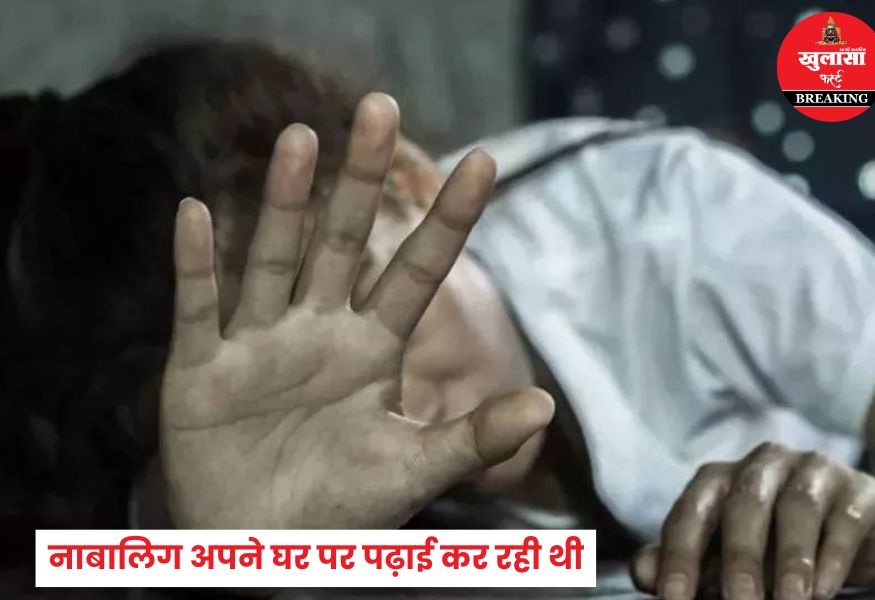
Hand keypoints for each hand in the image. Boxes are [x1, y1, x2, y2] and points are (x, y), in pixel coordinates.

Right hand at [160, 93, 552, 528]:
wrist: (261, 551)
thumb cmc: (340, 507)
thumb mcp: (414, 469)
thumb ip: (473, 438)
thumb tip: (543, 405)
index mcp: (373, 348)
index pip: (418, 271)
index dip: (448, 220)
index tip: (482, 162)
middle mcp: (319, 331)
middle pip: (344, 242)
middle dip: (361, 181)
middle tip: (378, 106)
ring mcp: (259, 344)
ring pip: (274, 260)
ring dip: (283, 202)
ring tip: (300, 139)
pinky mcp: (201, 370)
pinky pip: (197, 311)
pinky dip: (196, 267)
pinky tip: (195, 213)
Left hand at [631, 442, 874, 599]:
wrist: (857, 535)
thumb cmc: (775, 547)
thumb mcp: (726, 557)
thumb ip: (686, 562)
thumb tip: (643, 572)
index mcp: (719, 479)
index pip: (690, 511)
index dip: (679, 555)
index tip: (673, 596)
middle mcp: (762, 465)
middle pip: (743, 502)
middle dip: (739, 557)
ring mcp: (812, 471)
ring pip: (797, 505)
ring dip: (792, 558)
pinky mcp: (858, 490)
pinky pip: (843, 518)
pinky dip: (832, 556)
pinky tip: (825, 588)